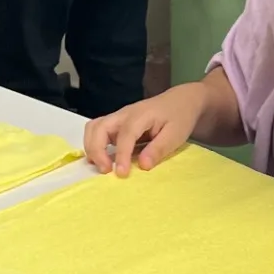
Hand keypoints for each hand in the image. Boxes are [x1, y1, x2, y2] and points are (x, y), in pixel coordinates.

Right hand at [83, 84, 206, 175]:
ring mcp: (118, 117)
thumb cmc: (180, 117)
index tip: (121, 173)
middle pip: (99, 127)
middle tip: (106, 171)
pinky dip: (94, 144)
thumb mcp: (176, 135)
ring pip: (93, 127)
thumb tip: (143, 165)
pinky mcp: (117, 123)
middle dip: (97, 150)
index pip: (125, 135)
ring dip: (92, 147)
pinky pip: (98, 130)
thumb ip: (158, 149)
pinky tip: (103, 159)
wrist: (181, 100)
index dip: (121, 155)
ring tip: (102, 166)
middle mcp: (124, 114)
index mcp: (141, 116)